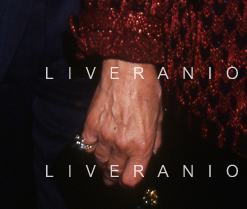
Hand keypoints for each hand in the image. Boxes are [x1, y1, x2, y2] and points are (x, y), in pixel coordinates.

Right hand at [81, 59, 162, 186]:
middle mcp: (122, 144)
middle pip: (113, 173)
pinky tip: (96, 140)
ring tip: (106, 158)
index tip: (128, 175)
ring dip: (103, 162)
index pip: (131, 179)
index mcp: (142, 144)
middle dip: (114, 175)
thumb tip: (152, 152)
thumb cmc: (147, 86)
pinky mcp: (91, 124)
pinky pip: (87, 145)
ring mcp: (104, 135)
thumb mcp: (159, 114)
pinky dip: (91, 145)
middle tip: (114, 172)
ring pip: (99, 161)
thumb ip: (156, 138)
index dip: (129, 179)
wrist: (128, 67)